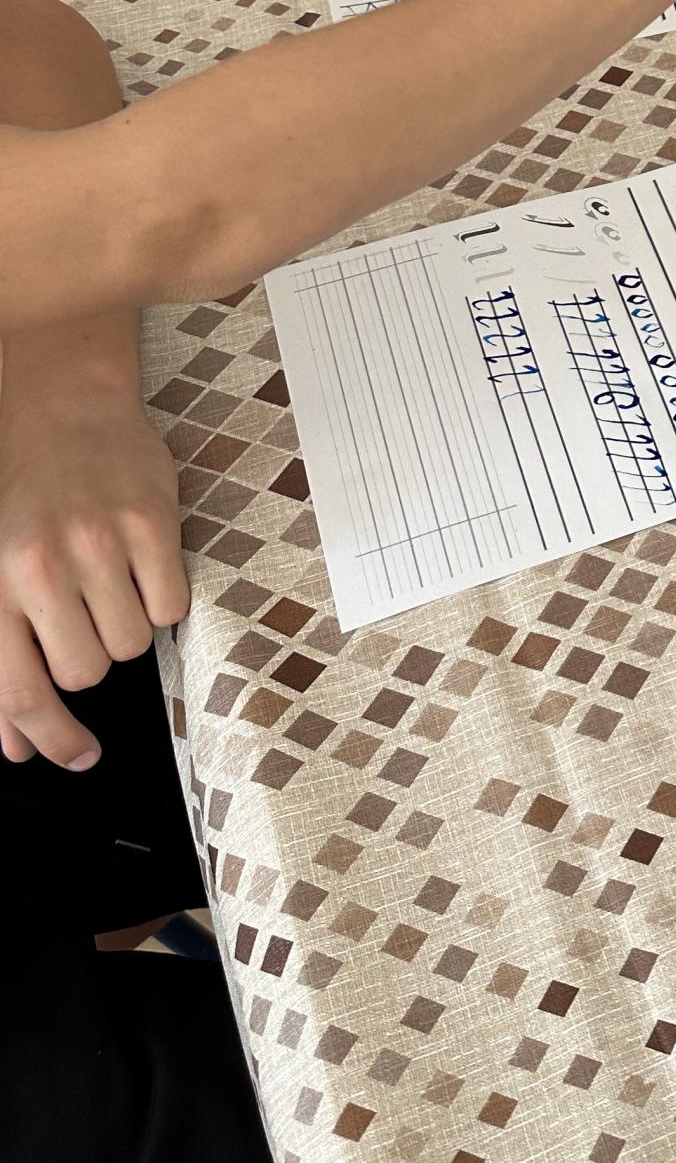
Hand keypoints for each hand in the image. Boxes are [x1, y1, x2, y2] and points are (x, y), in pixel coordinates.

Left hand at [0, 389, 185, 767]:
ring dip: (128, 627)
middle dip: (92, 656)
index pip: (19, 691)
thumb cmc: (21, 493)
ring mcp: (97, 544)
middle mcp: (39, 567)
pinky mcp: (149, 524)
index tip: (77, 757)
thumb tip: (16, 742)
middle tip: (86, 616)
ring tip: (112, 583)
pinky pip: (172, 606)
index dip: (51, 739)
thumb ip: (3, 659)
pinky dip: (162, 598)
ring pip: (132, 645)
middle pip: (86, 670)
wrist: (60, 406)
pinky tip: (142, 566)